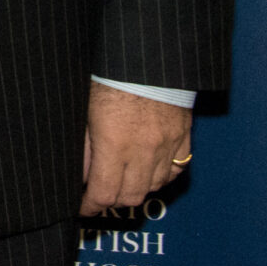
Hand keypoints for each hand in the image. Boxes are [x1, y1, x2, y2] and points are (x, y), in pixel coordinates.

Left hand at [80, 82, 191, 214]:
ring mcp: (167, 145)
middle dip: (112, 200)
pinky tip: (149, 168)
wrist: (147, 58)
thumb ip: (85, 146)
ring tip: (123, 179)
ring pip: (154, 186)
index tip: (83, 207)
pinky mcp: (183, 137)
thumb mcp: (86, 111)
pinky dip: (162, 175)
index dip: (90, 206)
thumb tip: (82, 175)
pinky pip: (176, 169)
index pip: (103, 193)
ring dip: (137, 188)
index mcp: (114, 144)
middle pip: (130, 196)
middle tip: (100, 194)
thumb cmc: (111, 77)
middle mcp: (143, 150)